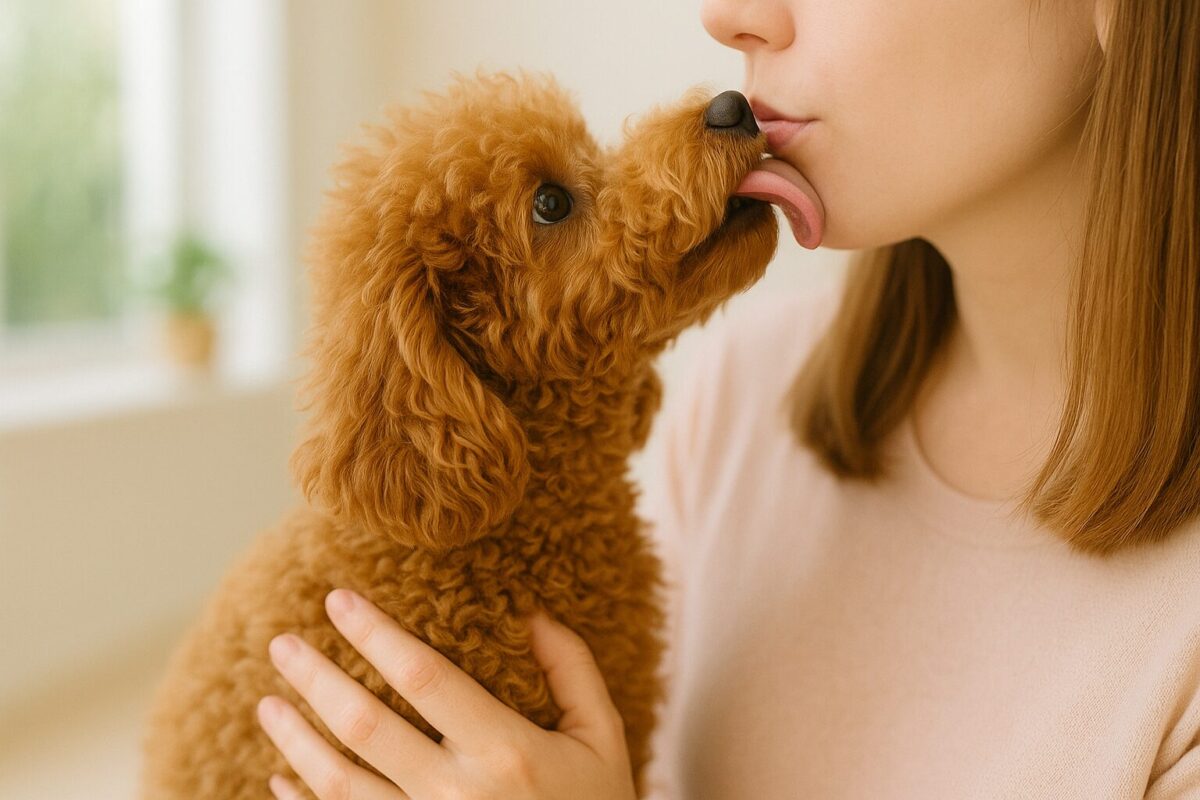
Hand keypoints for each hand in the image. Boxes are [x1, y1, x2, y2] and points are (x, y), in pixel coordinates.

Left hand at [256, 588, 637, 799]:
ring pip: (339, 783)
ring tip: (268, 702)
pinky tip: (280, 778)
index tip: (339, 600)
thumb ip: (571, 669)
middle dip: (316, 679)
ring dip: (296, 740)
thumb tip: (531, 612)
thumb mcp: (601, 736)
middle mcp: (457, 793)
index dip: (376, 634)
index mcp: (505, 750)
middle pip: (365, 726)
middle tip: (281, 644)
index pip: (424, 676)